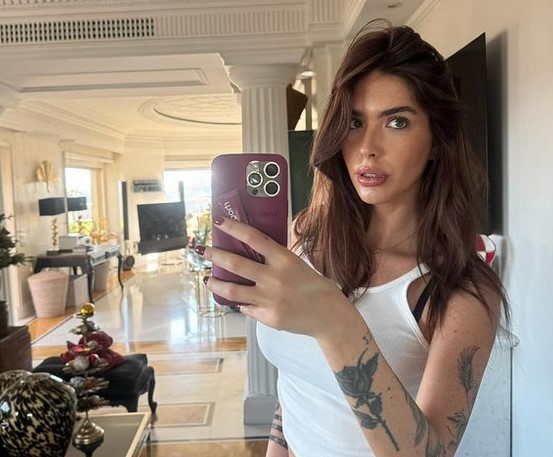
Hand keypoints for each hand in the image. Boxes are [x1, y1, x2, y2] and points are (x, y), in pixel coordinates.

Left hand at [199, 217, 351, 337]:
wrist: (329, 316)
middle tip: (202, 251)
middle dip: (215, 255)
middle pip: (236, 263)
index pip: (254, 238)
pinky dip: (240, 303)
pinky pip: (247, 308)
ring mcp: (269, 299)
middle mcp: (274, 278)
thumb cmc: (315, 287)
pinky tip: (237, 300)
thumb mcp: (297, 265)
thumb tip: (250, 253)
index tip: (219, 222)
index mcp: (284, 260)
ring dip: (216, 283)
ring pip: (233, 290)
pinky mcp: (268, 317)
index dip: (234, 228)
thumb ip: (275, 260)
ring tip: (208, 279)